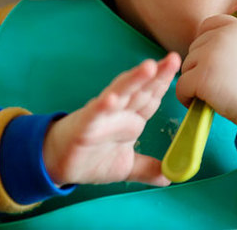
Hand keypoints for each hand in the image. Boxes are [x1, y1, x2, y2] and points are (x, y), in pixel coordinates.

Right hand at [42, 52, 180, 185]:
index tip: (179, 68)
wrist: (57, 162)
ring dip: (133, 79)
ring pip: (120, 93)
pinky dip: (103, 105)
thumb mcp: (125, 167)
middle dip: (156, 74)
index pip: (151, 98)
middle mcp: (119, 111)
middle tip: (173, 58)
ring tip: (149, 67)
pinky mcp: (84, 124)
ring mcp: (102, 114)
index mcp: (131, 118)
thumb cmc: (91, 158)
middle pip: (141, 89)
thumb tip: (169, 178)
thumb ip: (147, 170)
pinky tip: (112, 98)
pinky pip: (95, 112)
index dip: (164, 84)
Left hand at [175, 15, 236, 144]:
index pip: (207, 25)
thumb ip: (234, 40)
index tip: (211, 60)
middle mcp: (223, 36)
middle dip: (201, 65)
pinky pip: (181, 86)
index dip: (206, 42)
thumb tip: (208, 42)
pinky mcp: (201, 77)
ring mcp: (210, 55)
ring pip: (186, 66)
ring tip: (213, 93)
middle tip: (218, 83)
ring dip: (194, 81)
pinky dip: (186, 98)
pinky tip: (201, 104)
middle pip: (195, 47)